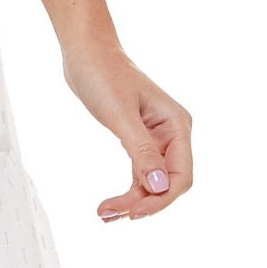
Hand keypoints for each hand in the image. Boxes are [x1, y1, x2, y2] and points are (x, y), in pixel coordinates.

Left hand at [61, 40, 192, 221]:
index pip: (181, 175)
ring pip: (152, 181)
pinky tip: (111, 206)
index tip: (135, 213)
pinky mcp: (138, 139)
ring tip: (105, 215)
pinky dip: (128, 190)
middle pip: (167, 183)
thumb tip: (159, 186)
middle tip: (112, 215)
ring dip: (133, 200)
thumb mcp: (120, 113)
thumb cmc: (103, 74)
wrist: (85, 52)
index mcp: (177, 125)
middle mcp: (172, 134)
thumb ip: (141, 150)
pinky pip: (139, 172)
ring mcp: (156, 138)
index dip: (161, 199)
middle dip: (144, 202)